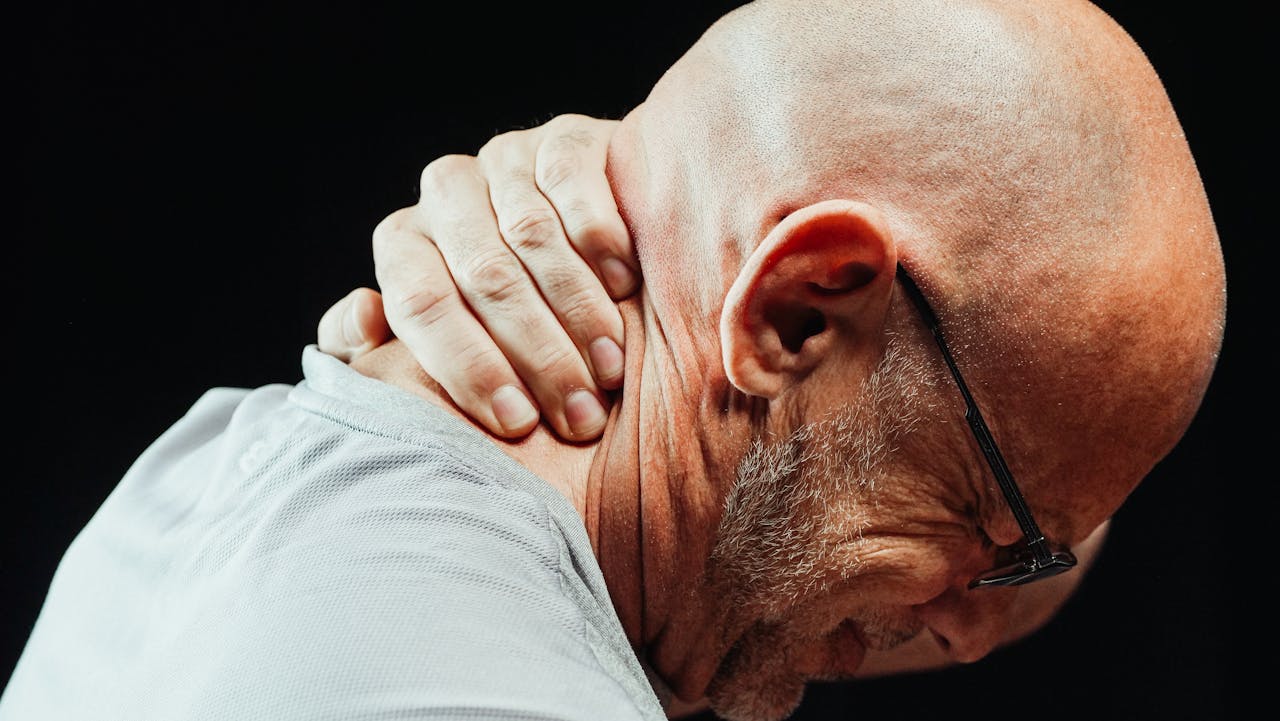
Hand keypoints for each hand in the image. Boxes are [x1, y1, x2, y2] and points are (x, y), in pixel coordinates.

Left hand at [317, 114, 637, 441]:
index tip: (516, 423)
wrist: (590, 260)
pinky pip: (570, 179)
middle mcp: (446, 194)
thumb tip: (362, 313)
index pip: (420, 301)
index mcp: (404, 244)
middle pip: (483, 275)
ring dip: (576, 310)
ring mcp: (504, 161)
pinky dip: (598, 238)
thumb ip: (373, 350)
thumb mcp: (435, 348)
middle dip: (536, 355)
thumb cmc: (502, 329)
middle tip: (578, 414)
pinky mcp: (564, 139)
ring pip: (531, 233)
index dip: (467, 366)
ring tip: (609, 369)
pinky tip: (623, 286)